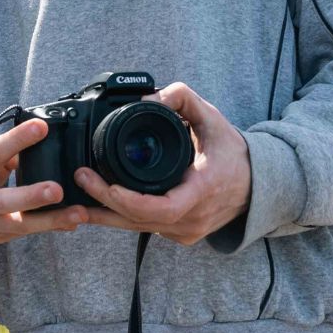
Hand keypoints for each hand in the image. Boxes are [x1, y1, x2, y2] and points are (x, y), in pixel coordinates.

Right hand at [0, 118, 85, 246]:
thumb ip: (7, 156)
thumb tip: (40, 142)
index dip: (17, 140)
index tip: (41, 127)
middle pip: (5, 200)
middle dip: (31, 196)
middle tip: (57, 190)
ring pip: (20, 224)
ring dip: (51, 219)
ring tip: (79, 213)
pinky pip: (27, 232)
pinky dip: (50, 226)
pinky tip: (72, 222)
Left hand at [75, 83, 251, 246]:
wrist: (258, 185)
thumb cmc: (233, 152)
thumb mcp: (212, 118)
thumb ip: (182, 98)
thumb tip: (148, 97)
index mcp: (201, 191)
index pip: (161, 207)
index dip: (129, 200)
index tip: (106, 184)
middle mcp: (193, 217)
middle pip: (140, 220)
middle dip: (104, 203)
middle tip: (79, 179)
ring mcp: (186, 231)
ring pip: (138, 228)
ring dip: (106, 215)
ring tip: (75, 201)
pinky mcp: (180, 235)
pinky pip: (145, 229)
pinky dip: (122, 217)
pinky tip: (99, 206)